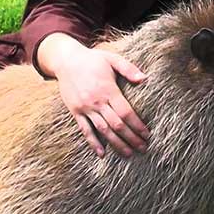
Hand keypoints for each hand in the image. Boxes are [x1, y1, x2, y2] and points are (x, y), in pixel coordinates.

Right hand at [37, 33, 149, 157]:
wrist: (66, 61)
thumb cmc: (92, 60)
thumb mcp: (112, 59)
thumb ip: (128, 69)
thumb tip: (145, 78)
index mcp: (108, 89)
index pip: (126, 112)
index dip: (137, 125)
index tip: (147, 134)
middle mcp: (97, 101)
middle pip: (117, 124)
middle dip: (131, 138)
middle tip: (143, 148)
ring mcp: (85, 108)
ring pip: (103, 130)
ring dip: (116, 144)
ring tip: (129, 153)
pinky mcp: (75, 112)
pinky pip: (85, 130)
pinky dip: (93, 142)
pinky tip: (102, 153)